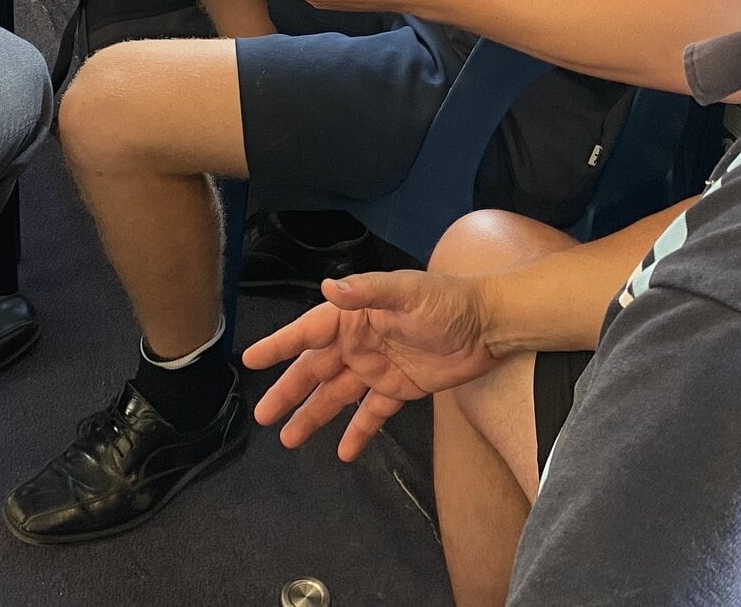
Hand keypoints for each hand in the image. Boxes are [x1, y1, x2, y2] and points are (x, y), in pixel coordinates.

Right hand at [244, 270, 497, 460]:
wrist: (491, 325)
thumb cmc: (447, 301)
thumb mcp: (407, 292)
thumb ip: (369, 291)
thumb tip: (328, 286)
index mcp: (354, 316)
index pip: (308, 332)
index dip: (279, 346)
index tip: (249, 360)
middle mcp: (359, 343)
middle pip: (315, 371)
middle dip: (288, 392)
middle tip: (263, 415)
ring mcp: (378, 368)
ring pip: (337, 396)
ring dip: (313, 416)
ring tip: (288, 439)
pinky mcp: (400, 389)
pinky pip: (372, 414)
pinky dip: (357, 432)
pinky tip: (343, 453)